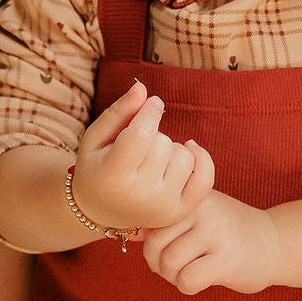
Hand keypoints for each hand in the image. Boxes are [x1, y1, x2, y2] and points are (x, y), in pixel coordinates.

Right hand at [70, 82, 215, 235]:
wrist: (99, 211)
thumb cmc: (96, 167)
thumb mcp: (96, 138)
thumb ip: (118, 112)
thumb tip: (142, 88)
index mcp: (112, 175)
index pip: (142, 135)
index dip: (150, 112)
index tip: (153, 102)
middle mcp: (139, 195)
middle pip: (163, 144)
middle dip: (153, 135)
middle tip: (138, 146)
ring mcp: (162, 206)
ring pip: (185, 157)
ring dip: (171, 149)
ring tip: (152, 157)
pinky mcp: (179, 211)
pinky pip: (205, 177)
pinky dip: (201, 158)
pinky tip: (188, 150)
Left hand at [142, 189, 284, 297]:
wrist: (274, 242)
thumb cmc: (226, 231)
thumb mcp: (198, 213)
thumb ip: (166, 220)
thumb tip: (130, 231)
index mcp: (192, 197)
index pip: (151, 222)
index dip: (150, 243)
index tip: (164, 249)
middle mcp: (202, 211)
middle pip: (154, 245)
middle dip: (158, 263)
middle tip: (175, 266)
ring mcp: (215, 234)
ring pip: (168, 263)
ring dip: (173, 276)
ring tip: (189, 271)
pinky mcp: (227, 260)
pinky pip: (187, 280)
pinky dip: (188, 286)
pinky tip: (202, 279)